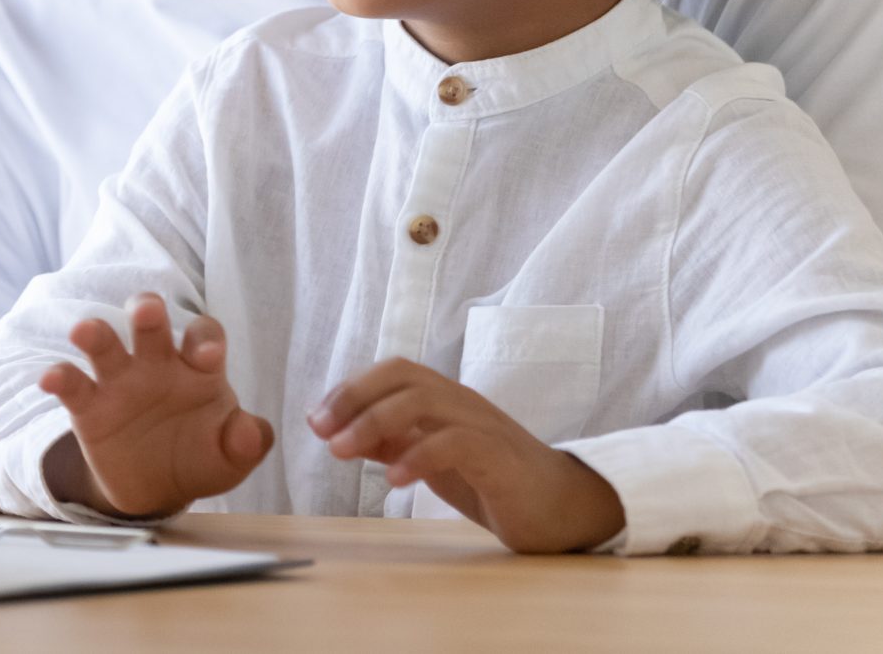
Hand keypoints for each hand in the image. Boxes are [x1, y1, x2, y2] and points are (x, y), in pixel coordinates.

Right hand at [39, 295, 273, 520]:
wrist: (157, 489)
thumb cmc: (201, 458)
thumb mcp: (231, 457)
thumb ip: (246, 442)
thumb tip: (251, 431)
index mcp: (197, 368)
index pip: (202, 335)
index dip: (204, 339)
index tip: (206, 356)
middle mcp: (157, 364)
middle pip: (150, 324)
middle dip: (146, 310)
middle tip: (145, 312)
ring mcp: (120, 381)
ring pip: (105, 344)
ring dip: (95, 333)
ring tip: (84, 332)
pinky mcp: (89, 406)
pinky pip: (72, 385)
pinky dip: (59, 377)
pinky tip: (50, 379)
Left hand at [307, 359, 625, 552]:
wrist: (566, 510)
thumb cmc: (495, 482)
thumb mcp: (432, 460)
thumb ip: (392, 442)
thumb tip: (339, 433)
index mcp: (446, 399)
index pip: (393, 372)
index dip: (350, 389)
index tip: (317, 420)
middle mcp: (463, 403)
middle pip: (403, 375)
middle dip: (354, 397)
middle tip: (320, 431)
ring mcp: (485, 426)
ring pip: (425, 401)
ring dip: (375, 422)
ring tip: (343, 451)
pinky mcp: (502, 459)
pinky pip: (457, 444)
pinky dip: (419, 456)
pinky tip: (395, 481)